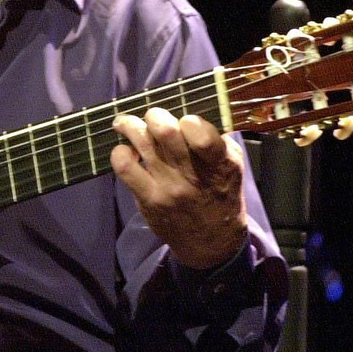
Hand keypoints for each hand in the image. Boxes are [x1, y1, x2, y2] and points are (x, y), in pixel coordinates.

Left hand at [111, 107, 248, 270]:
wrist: (212, 242)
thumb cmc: (220, 193)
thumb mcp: (231, 165)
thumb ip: (214, 139)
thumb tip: (187, 110)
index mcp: (220, 163)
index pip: (200, 133)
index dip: (188, 120)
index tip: (185, 120)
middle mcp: (193, 175)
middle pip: (164, 131)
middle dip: (155, 115)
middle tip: (153, 117)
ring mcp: (168, 188)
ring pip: (141, 142)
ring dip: (130, 125)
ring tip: (127, 124)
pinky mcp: (149, 199)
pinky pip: (124, 166)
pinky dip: (121, 152)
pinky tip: (127, 150)